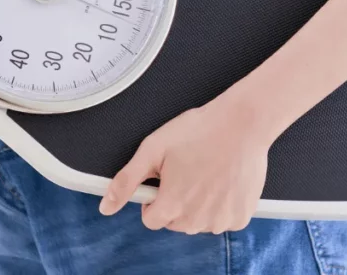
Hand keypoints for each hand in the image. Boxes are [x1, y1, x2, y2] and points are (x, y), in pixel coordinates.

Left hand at [98, 96, 271, 233]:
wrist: (241, 124)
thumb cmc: (197, 132)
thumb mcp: (152, 150)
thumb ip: (126, 181)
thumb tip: (106, 208)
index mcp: (172, 206)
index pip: (150, 219)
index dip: (152, 198)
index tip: (163, 179)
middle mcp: (196, 220)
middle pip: (174, 222)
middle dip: (174, 201)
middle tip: (185, 171)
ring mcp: (221, 220)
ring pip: (198, 222)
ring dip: (197, 205)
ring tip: (205, 173)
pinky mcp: (241, 217)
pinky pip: (221, 220)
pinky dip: (219, 206)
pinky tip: (221, 182)